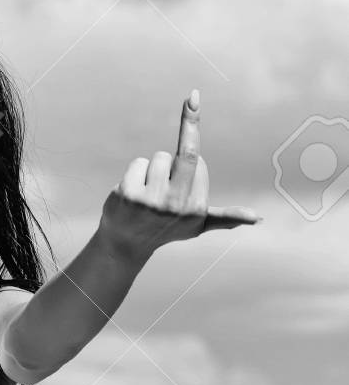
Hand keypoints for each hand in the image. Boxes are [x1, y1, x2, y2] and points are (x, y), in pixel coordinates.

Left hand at [97, 89, 262, 263]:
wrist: (125, 245)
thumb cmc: (165, 229)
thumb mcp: (198, 226)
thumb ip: (226, 218)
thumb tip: (258, 219)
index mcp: (196, 208)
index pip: (198, 163)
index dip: (187, 168)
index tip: (178, 181)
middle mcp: (176, 205)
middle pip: (186, 153)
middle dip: (182, 140)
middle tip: (170, 163)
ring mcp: (151, 200)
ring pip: (159, 157)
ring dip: (153, 168)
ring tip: (148, 193)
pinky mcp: (129, 194)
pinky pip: (139, 163)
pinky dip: (135, 172)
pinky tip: (132, 194)